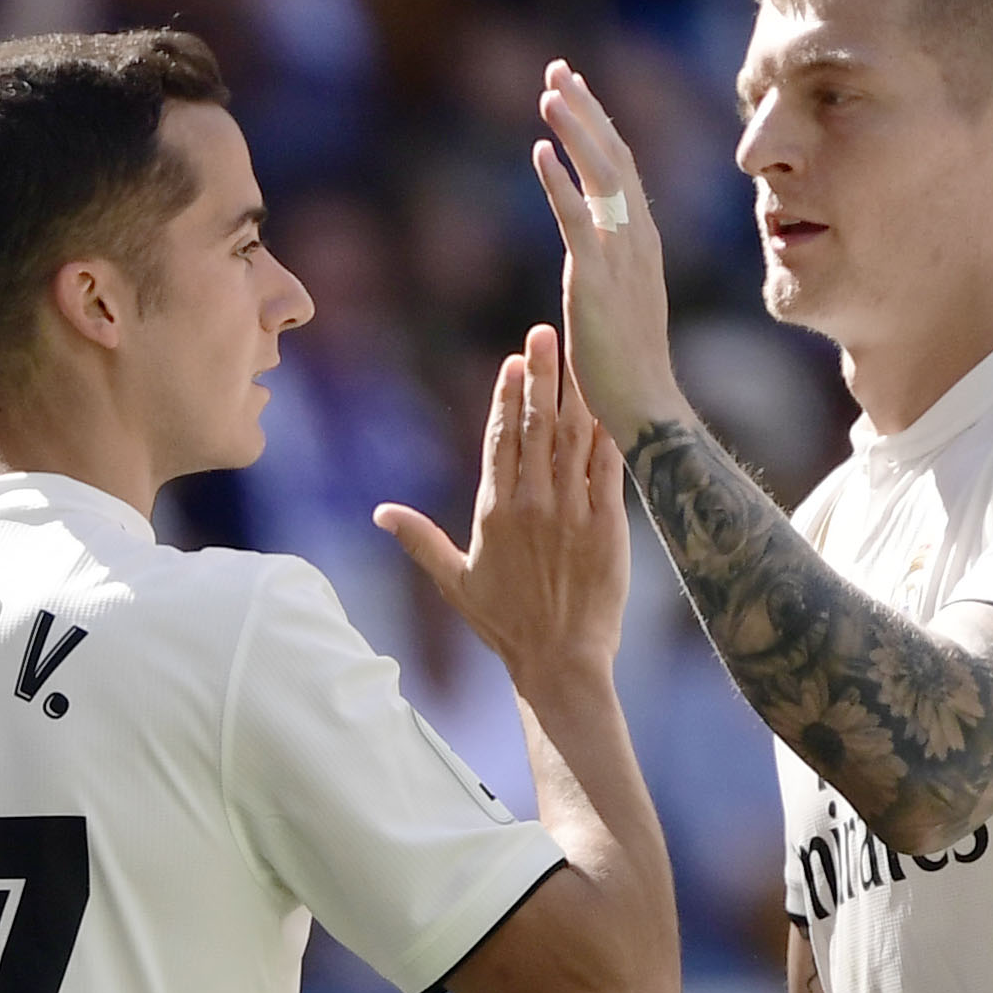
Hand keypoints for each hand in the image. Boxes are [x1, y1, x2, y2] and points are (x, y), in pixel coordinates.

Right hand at [375, 326, 628, 701]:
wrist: (560, 660)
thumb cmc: (504, 625)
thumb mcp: (454, 582)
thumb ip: (420, 540)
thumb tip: (380, 514)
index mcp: (493, 512)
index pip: (499, 439)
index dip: (505, 397)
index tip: (512, 362)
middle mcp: (531, 504)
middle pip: (536, 424)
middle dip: (540, 374)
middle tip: (544, 332)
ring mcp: (571, 510)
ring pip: (573, 435)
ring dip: (575, 389)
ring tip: (578, 349)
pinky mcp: (607, 521)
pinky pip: (608, 463)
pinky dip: (609, 428)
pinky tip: (612, 396)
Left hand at [528, 61, 692, 447]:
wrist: (644, 405)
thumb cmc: (627, 363)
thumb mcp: (621, 299)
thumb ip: (610, 265)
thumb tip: (592, 248)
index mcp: (642, 240)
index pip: (623, 167)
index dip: (600, 125)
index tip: (576, 91)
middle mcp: (637, 237)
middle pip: (614, 156)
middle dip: (586, 110)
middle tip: (559, 69)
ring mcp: (620, 255)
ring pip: (601, 176)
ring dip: (576, 130)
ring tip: (550, 92)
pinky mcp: (595, 279)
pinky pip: (577, 219)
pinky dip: (560, 181)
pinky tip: (540, 150)